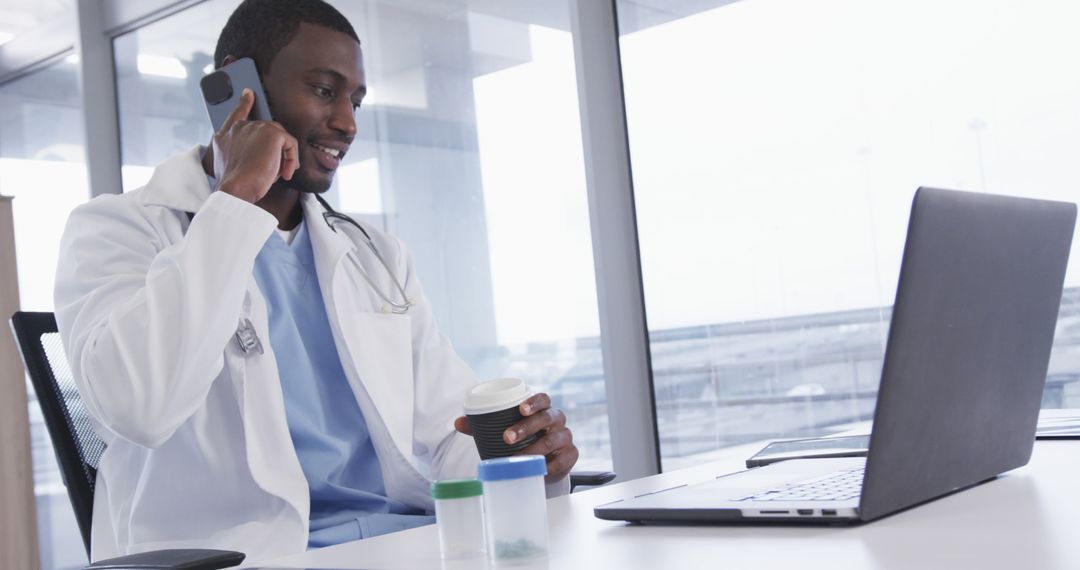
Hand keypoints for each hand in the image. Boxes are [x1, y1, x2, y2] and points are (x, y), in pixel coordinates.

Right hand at [212, 88, 299, 202]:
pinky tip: (286, 173)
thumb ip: (243, 155)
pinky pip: (290, 144)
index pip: (236, 115)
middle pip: (266, 131)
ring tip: (280, 173)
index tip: (248, 93)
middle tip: (278, 169)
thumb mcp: (232, 168)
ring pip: (279, 139)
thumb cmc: (235, 185)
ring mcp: (254, 127)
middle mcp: (237, 128)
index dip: (243, 103)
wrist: (235, 189)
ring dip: (283, 157)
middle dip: (275, 150)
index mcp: (224, 136)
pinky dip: (291, 159)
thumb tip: (266, 156)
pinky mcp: (271, 133)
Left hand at [455, 392, 578, 484]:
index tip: (520, 409)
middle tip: (507, 438)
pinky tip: (539, 469)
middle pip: (547, 418)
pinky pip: (563, 460)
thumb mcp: (505, 430)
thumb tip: (458, 422)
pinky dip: (550, 466)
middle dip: (527, 427)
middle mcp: (557, 420)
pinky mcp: (570, 456)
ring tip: (518, 458)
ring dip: (535, 449)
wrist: (544, 461)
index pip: (543, 399)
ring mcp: (565, 438)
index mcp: (543, 409)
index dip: (534, 402)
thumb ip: (482, 425)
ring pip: (554, 440)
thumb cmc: (524, 439)